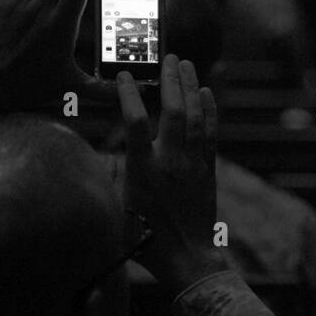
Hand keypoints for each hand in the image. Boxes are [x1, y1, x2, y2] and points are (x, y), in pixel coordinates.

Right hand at [117, 56, 226, 291]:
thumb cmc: (145, 240)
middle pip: (172, 112)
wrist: (187, 259)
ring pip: (194, 118)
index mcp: (143, 173)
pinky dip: (208, 111)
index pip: (135, 124)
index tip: (125, 77)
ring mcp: (193, 165)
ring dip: (190, 88)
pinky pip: (210, 134)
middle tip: (167, 56)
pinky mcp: (208, 170)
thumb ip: (111, 176)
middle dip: (170, 81)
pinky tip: (206, 93)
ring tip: (185, 64)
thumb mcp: (117, 209)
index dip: (130, 97)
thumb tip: (104, 152)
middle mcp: (171, 163)